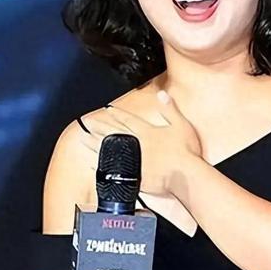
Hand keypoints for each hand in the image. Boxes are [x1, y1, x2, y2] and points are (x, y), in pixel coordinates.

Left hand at [81, 90, 201, 195]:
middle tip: (87, 123)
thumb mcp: (181, 125)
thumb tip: (162, 94)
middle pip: (114, 133)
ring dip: (96, 144)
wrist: (185, 175)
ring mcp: (134, 160)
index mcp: (148, 132)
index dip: (118, 114)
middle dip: (100, 127)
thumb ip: (170, 109)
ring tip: (84, 139)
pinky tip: (95, 164)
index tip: (108, 110)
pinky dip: (104, 166)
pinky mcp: (134, 175)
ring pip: (110, 150)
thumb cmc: (186, 152)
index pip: (129, 120)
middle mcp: (137, 144)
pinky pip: (114, 170)